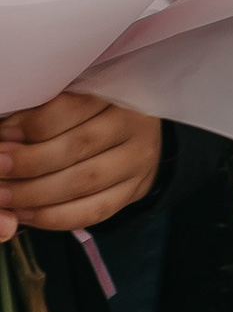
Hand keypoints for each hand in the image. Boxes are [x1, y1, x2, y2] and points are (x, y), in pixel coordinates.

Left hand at [0, 96, 160, 232]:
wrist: (134, 136)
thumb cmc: (92, 117)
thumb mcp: (72, 104)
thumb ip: (40, 117)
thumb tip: (6, 139)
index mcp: (116, 94)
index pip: (72, 108)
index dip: (32, 125)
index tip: (2, 137)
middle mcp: (134, 126)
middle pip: (78, 146)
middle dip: (29, 162)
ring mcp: (139, 161)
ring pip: (86, 181)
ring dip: (35, 193)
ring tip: (3, 197)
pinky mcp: (135, 191)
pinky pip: (95, 211)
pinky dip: (55, 217)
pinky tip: (26, 214)